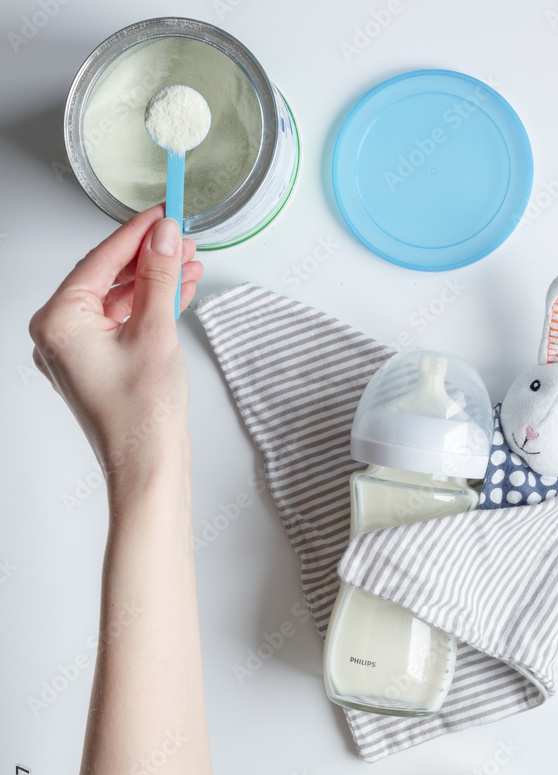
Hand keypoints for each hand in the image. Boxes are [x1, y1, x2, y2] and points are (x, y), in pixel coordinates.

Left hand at [28, 204, 203, 493]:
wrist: (148, 469)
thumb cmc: (141, 417)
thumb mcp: (156, 332)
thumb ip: (159, 277)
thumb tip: (164, 237)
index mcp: (57, 323)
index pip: (98, 261)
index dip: (136, 233)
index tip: (163, 213)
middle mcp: (59, 337)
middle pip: (106, 279)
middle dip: (150, 258)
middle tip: (183, 238)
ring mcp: (77, 354)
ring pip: (117, 302)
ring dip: (154, 282)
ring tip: (190, 263)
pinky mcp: (98, 367)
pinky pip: (121, 325)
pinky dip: (150, 309)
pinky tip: (178, 292)